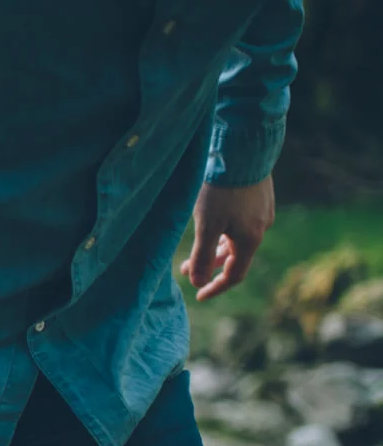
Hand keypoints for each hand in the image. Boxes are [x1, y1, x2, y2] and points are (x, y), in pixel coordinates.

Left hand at [180, 176, 274, 301]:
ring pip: (236, 239)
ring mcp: (262, 212)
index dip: (216, 287)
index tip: (199, 295)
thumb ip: (202, 256)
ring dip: (214, 248)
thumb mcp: (207, 225)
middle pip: (233, 257)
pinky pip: (240, 224)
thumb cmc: (222, 190)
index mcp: (250, 240)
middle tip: (183, 269)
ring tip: (192, 249)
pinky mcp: (259, 198)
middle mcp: (261, 228)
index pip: (234, 275)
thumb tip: (197, 283)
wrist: (244, 150)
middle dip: (208, 266)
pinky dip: (223, 232)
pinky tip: (210, 223)